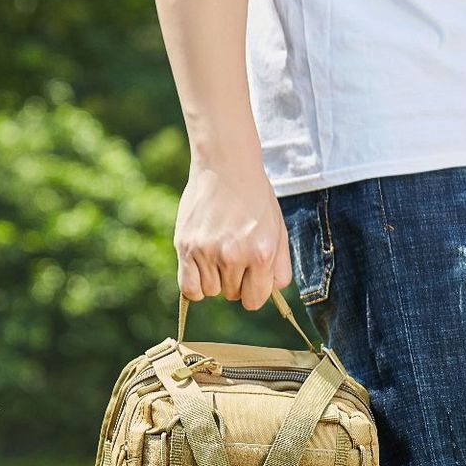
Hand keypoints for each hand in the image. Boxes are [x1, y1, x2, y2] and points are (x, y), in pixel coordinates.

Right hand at [174, 159, 292, 310]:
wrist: (227, 165)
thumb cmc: (255, 199)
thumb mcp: (278, 230)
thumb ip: (280, 267)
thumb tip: (271, 294)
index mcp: (261, 253)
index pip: (254, 300)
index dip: (253, 290)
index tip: (250, 276)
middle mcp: (233, 255)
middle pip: (232, 295)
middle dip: (235, 281)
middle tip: (234, 254)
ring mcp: (207, 251)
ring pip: (211, 292)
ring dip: (214, 279)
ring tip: (217, 253)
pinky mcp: (185, 246)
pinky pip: (189, 288)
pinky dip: (195, 285)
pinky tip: (200, 268)